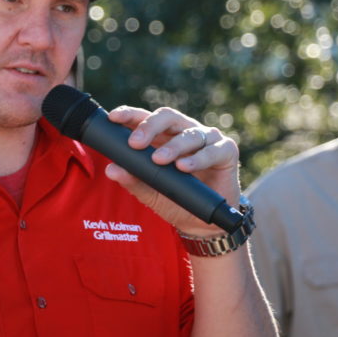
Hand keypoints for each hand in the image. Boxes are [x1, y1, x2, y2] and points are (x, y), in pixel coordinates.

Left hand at [103, 105, 239, 235]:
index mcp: (163, 135)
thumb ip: (133, 180)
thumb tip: (111, 169)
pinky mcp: (226, 151)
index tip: (114, 118)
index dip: (130, 114)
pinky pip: (213, 150)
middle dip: (149, 126)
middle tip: (135, 143)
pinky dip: (198, 158)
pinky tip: (185, 167)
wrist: (203, 222)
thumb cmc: (176, 200)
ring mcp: (207, 139)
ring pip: (189, 133)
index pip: (145, 117)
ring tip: (159, 160)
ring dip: (173, 146)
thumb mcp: (150, 193)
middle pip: (168, 117)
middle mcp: (185, 131)